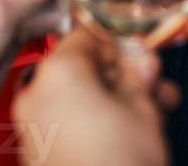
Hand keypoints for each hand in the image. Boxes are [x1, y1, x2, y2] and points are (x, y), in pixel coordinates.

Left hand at [12, 27, 178, 165]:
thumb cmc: (118, 164)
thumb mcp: (143, 106)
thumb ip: (140, 73)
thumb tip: (141, 60)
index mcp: (59, 71)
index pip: (89, 34)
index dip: (121, 41)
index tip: (141, 52)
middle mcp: (37, 94)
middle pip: (84, 67)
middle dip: (123, 75)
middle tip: (153, 84)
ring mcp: (32, 126)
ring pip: (79, 96)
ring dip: (115, 99)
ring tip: (154, 111)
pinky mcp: (36, 152)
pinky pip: (67, 121)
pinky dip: (94, 120)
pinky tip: (130, 130)